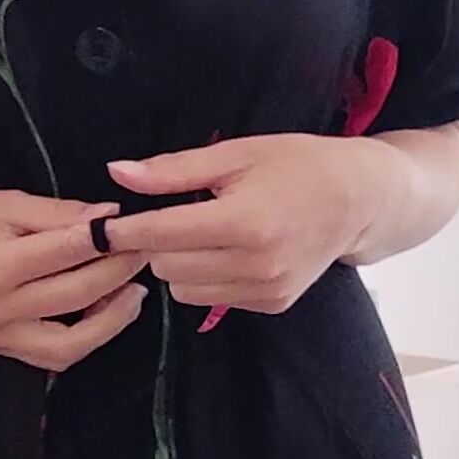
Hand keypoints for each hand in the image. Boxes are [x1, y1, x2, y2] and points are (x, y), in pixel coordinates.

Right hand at [0, 188, 149, 369]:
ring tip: (134, 292)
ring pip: (72, 342)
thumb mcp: (5, 203)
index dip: (108, 239)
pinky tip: (105, 314)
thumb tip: (111, 218)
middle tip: (145, 251)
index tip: (136, 225)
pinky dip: (87, 339)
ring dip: (112, 319)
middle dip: (118, 272)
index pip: (66, 252)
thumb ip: (59, 214)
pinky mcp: (3, 349)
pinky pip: (55, 356)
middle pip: (76, 295)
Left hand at [103, 135, 397, 314]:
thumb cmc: (297, 165)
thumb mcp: (237, 154)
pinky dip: (207, 278)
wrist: (359, 200)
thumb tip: (117, 174)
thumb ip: (174, 171)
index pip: (161, 233)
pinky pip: (211, 299)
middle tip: (168, 216)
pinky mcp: (272, 305)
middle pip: (165, 267)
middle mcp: (255, 263)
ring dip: (179, 264)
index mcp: (243, 221)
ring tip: (202, 233)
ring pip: (183, 290)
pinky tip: (228, 251)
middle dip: (157, 243)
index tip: (99, 226)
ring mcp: (265, 289)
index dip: (123, 230)